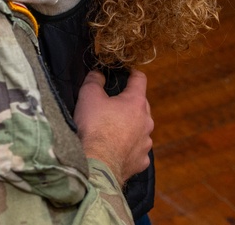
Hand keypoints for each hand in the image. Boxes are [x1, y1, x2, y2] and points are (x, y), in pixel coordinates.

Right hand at [75, 70, 153, 185]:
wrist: (97, 163)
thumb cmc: (94, 126)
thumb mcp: (88, 96)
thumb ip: (95, 80)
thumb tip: (98, 74)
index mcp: (136, 102)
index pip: (140, 80)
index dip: (132, 73)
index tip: (126, 72)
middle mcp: (146, 121)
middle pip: (141, 105)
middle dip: (129, 102)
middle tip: (113, 104)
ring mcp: (146, 143)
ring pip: (140, 129)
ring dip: (130, 126)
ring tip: (112, 130)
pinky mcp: (141, 161)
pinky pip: (137, 150)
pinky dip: (129, 147)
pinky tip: (116, 149)